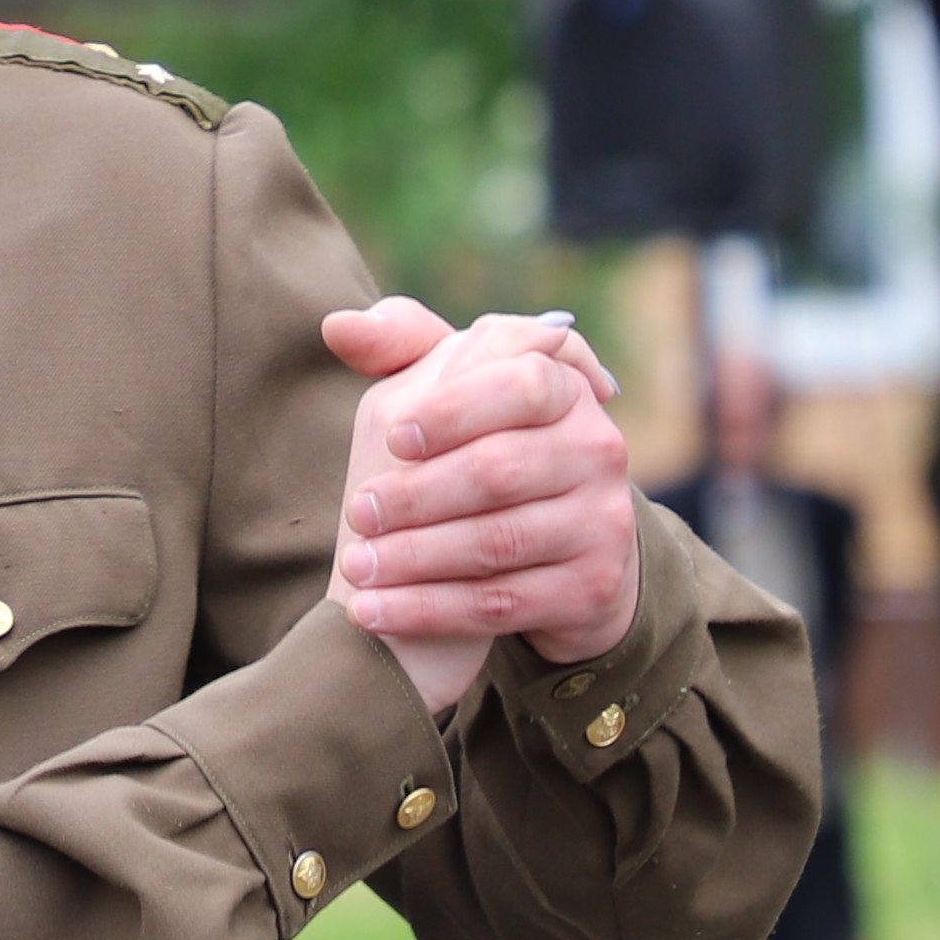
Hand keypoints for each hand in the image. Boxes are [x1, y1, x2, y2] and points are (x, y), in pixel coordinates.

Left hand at [322, 299, 643, 690]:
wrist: (561, 551)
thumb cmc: (487, 448)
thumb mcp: (455, 387)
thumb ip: (403, 344)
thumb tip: (337, 326)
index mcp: (566, 388)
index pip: (521, 384)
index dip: (455, 410)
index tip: (393, 437)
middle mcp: (598, 450)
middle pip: (500, 470)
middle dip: (417, 495)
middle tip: (356, 512)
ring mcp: (602, 522)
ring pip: (496, 542)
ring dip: (415, 558)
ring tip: (357, 567)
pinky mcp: (590, 589)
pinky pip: (500, 604)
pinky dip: (428, 610)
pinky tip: (373, 612)